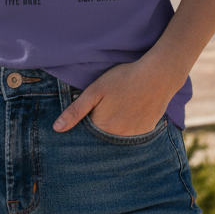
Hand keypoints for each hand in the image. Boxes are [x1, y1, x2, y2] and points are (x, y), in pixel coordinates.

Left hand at [52, 60, 171, 136]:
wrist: (157, 76)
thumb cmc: (123, 79)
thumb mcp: (95, 91)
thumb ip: (76, 111)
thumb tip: (57, 129)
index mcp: (102, 127)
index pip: (86, 134)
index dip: (86, 122)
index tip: (90, 112)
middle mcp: (118, 138)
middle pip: (102, 136)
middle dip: (100, 125)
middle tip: (108, 106)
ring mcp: (134, 136)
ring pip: (117, 136)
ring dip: (115, 127)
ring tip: (120, 106)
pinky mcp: (147, 131)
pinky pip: (132, 134)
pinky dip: (129, 126)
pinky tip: (131, 110)